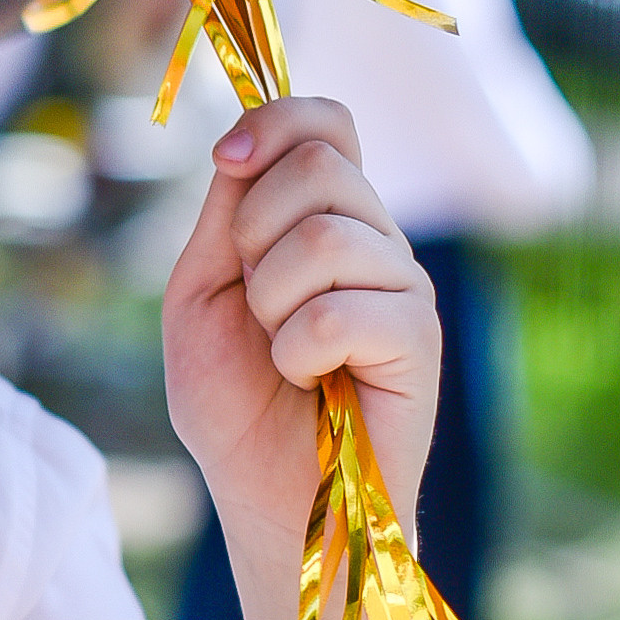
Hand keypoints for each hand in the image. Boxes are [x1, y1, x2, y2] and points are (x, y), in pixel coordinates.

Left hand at [163, 95, 439, 582]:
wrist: (265, 497)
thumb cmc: (234, 405)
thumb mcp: (202, 294)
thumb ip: (226, 216)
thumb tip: (243, 140)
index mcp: (326, 220)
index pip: (327, 123)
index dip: (276, 121)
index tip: (227, 159)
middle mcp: (375, 242)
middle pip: (323, 162)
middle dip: (255, 231)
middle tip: (254, 302)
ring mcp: (403, 288)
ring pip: (328, 235)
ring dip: (272, 301)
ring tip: (282, 353)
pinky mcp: (418, 341)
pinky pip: (341, 311)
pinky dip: (299, 350)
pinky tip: (309, 381)